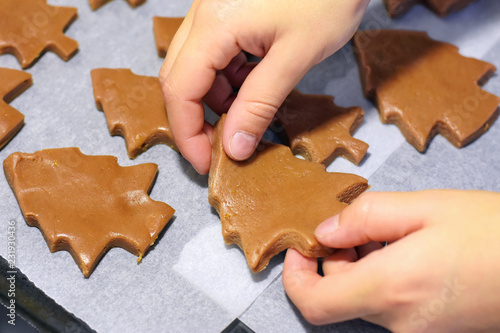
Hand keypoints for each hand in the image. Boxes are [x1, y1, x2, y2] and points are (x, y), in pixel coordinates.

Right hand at [159, 0, 369, 173]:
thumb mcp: (295, 57)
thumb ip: (259, 105)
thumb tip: (234, 148)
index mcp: (214, 24)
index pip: (180, 90)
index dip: (187, 134)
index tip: (206, 164)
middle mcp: (203, 14)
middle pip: (177, 78)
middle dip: (194, 120)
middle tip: (220, 149)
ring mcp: (213, 9)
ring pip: (194, 67)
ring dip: (212, 100)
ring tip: (242, 120)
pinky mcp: (228, 11)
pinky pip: (214, 53)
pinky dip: (226, 78)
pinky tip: (250, 89)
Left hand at [282, 190, 499, 331]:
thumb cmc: (491, 233)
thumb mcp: (425, 208)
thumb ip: (365, 217)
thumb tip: (326, 231)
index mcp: (389, 288)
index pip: (314, 302)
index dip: (294, 276)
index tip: (300, 246)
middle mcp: (398, 320)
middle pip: (337, 295)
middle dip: (333, 259)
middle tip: (357, 227)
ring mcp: (415, 330)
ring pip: (361, 299)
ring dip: (359, 267)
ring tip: (392, 234)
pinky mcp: (430, 329)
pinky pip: (387, 305)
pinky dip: (381, 278)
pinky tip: (408, 251)